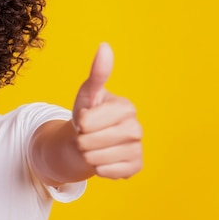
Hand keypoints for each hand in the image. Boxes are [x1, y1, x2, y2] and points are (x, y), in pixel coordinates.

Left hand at [72, 43, 142, 178]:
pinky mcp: (135, 167)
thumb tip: (105, 46)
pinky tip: (103, 159)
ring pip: (97, 159)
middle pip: (92, 142)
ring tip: (94, 147)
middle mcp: (137, 128)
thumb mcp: (88, 94)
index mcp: (126, 108)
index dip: (80, 123)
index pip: (88, 122)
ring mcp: (137, 149)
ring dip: (88, 155)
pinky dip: (98, 169)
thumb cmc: (89, 115)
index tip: (85, 120)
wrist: (90, 141)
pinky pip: (106, 172)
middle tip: (87, 136)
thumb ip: (97, 73)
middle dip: (82, 141)